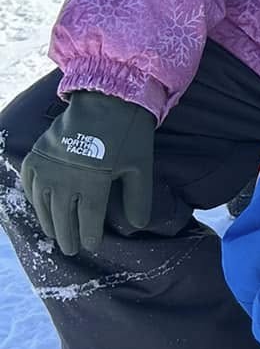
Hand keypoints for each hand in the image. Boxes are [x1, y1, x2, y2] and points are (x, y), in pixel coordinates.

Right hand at [20, 91, 155, 255]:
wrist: (105, 98)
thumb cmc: (128, 134)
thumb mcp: (141, 167)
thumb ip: (138, 199)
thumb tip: (137, 227)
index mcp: (93, 182)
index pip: (89, 221)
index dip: (90, 236)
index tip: (92, 246)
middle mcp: (64, 178)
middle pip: (63, 218)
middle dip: (67, 236)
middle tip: (71, 250)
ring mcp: (46, 167)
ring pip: (43, 205)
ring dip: (49, 222)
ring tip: (55, 234)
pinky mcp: (36, 155)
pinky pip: (30, 186)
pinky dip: (34, 200)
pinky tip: (41, 208)